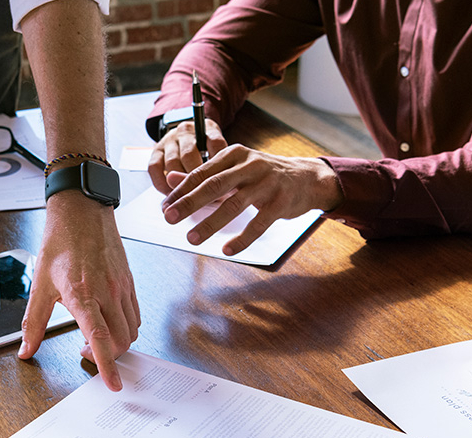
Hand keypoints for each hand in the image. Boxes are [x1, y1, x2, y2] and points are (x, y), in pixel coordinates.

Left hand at [18, 193, 139, 391]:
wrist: (83, 213)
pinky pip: (135, 316)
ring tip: (97, 339)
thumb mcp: (40, 285)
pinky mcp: (130, 283)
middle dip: (110, 358)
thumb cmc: (61, 244)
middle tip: (88, 354)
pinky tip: (110, 324)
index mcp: (82, 295)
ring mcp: (122, 288)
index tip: (113, 384)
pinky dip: (126, 329)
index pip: (100, 338)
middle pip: (121, 341)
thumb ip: (33, 323)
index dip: (107, 365)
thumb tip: (26, 350)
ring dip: (118, 344)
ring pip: (131, 331)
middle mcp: (107, 293)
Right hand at [147, 118, 227, 194]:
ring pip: (172, 163)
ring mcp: (169, 140)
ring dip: (178, 184)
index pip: (215, 144)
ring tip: (185, 200)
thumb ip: (221, 167)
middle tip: (202, 198)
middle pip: (190, 156)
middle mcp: (186, 131)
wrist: (188, 137)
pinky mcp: (156, 150)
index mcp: (207, 128)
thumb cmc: (207, 150)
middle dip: (196, 180)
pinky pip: (154, 168)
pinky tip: (170, 194)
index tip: (222, 187)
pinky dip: (162, 184)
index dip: (218, 168)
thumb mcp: (219, 151)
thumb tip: (221, 194)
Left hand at [160, 145, 341, 255]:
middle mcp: (250, 165)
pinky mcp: (280, 202)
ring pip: (234, 205)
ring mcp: (267, 183)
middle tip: (169, 218)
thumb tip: (170, 179)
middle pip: (214, 185)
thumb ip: (204, 174)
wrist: (306, 178)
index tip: (165, 207)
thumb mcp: (234, 168)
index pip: (202, 173)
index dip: (182, 191)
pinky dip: (242, 238)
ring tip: (192, 239)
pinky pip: (258, 223)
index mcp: (234, 154)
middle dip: (189, 203)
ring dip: (211, 223)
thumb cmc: (264, 174)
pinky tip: (227, 249)